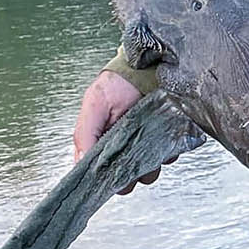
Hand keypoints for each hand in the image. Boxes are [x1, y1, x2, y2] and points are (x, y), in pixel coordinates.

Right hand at [72, 70, 172, 194]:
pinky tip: (163, 137)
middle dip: (130, 174)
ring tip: (148, 143)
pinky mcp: (165, 142)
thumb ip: (85, 134)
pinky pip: (168, 157)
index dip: (104, 180)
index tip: (111, 176)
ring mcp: (144, 148)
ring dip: (150, 165)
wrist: (147, 68)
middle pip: (125, 180)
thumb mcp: (95, 105)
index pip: (99, 175)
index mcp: (100, 146)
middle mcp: (122, 151)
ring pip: (148, 173)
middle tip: (132, 157)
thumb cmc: (116, 85)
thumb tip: (80, 163)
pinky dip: (167, 152)